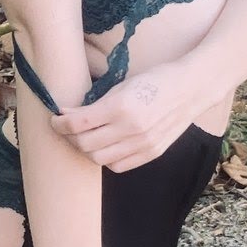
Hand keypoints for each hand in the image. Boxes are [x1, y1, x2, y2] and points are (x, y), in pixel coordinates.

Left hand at [49, 56, 200, 172]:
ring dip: (85, 149)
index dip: (60, 123)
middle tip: (66, 128)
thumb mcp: (122, 86)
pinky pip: (117, 166)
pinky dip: (104, 159)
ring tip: (82, 138)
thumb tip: (67, 113)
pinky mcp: (151, 153)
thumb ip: (95, 103)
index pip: (79, 123)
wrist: (190, 89)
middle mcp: (131, 129)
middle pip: (85, 145)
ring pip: (98, 159)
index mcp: (121, 107)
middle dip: (69, 137)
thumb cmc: (154, 81)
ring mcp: (142, 144)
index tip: (55, 118)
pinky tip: (103, 147)